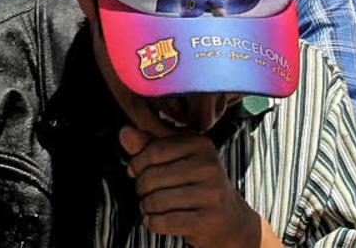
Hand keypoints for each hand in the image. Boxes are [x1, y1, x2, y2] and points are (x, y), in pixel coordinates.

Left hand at [120, 126, 269, 247]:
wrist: (230, 220)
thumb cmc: (197, 185)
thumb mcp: (177, 159)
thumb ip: (149, 145)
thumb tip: (124, 133)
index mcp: (200, 144)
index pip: (155, 150)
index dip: (137, 162)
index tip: (134, 170)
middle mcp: (210, 166)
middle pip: (153, 176)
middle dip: (141, 187)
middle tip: (145, 192)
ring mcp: (212, 193)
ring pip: (157, 200)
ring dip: (146, 206)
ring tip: (151, 206)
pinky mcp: (209, 219)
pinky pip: (165, 221)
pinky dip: (153, 222)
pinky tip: (155, 220)